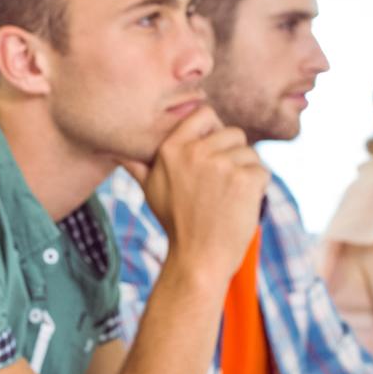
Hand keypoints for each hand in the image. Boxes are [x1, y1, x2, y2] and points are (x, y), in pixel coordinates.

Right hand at [126, 106, 265, 280]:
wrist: (198, 259)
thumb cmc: (177, 225)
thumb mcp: (150, 190)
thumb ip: (135, 165)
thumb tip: (110, 151)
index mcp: (172, 148)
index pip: (205, 113)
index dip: (215, 130)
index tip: (214, 152)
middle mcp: (195, 152)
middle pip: (234, 133)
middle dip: (234, 156)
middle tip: (220, 187)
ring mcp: (221, 164)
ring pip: (250, 153)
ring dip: (247, 173)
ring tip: (228, 198)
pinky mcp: (244, 179)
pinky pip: (262, 171)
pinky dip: (258, 189)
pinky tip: (240, 206)